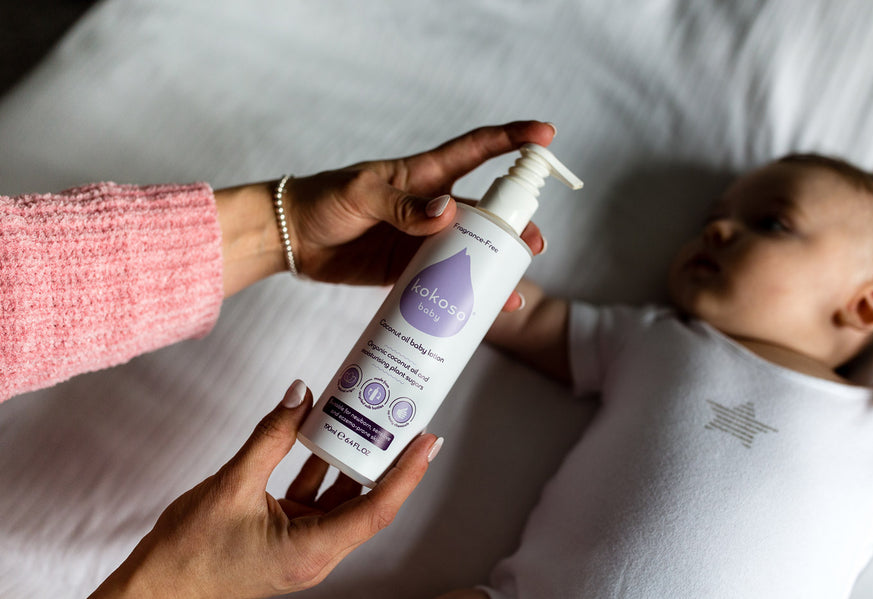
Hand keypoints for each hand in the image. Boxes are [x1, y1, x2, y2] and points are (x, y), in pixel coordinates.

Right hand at [90, 381, 441, 598]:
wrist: (155, 591)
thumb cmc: (189, 555)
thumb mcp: (232, 486)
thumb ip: (270, 438)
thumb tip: (300, 396)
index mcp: (311, 551)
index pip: (376, 509)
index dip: (406, 473)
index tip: (428, 442)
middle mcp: (316, 554)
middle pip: (367, 503)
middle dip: (389, 462)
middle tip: (406, 422)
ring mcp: (302, 547)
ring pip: (342, 500)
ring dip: (352, 461)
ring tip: (368, 421)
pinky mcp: (287, 537)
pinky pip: (315, 499)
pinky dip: (320, 468)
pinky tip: (319, 435)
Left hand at [283, 121, 553, 285]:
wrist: (292, 238)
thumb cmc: (324, 200)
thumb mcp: (360, 195)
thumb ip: (401, 205)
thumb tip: (447, 212)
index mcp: (424, 175)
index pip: (476, 150)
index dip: (512, 140)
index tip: (545, 136)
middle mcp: (432, 206)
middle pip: (486, 212)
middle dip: (515, 224)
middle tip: (532, 244)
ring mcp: (423, 240)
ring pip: (472, 250)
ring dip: (497, 265)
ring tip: (516, 284)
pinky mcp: (410, 270)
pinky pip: (447, 281)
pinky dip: (467, 293)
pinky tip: (485, 308)